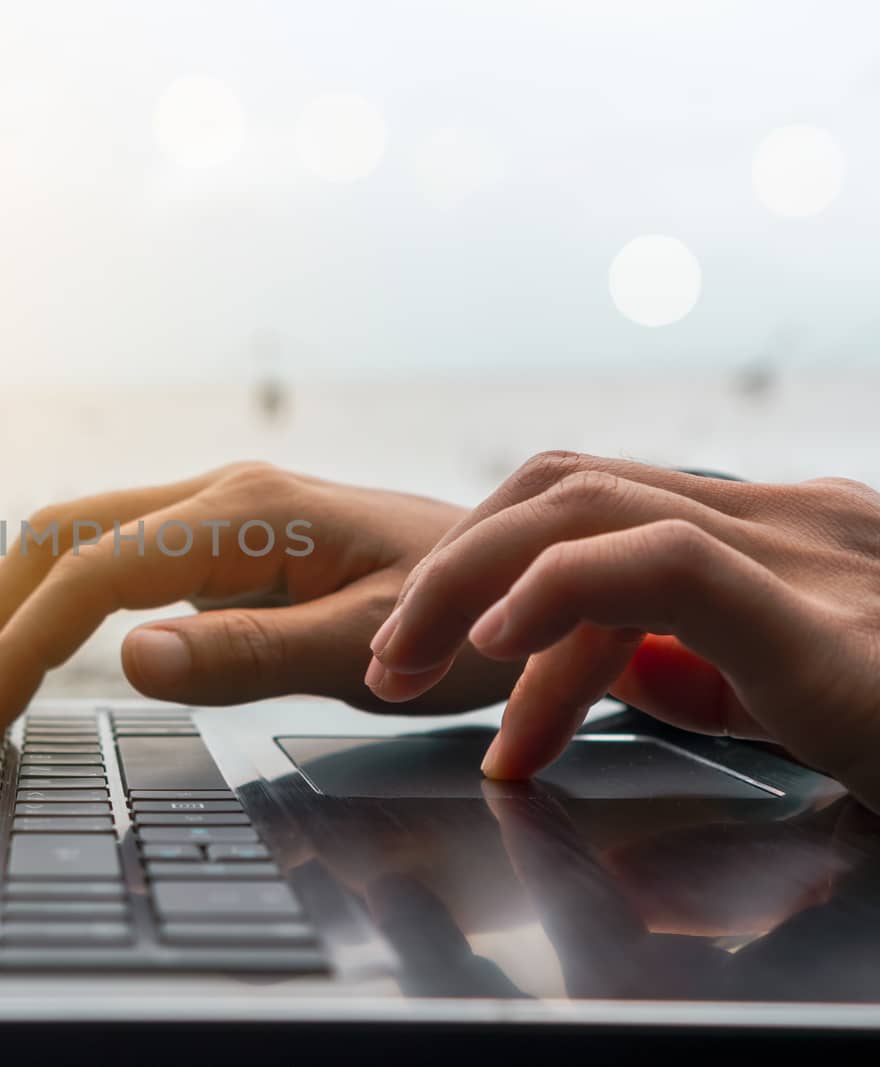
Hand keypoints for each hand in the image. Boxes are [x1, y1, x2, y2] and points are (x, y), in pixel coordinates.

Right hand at [0, 463, 520, 735]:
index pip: (92, 572)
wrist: (522, 575)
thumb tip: (127, 657)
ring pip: (79, 535)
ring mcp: (218, 511)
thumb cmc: (463, 618)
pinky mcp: (224, 538)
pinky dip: (63, 602)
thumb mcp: (367, 650)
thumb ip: (247, 654)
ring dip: (20, 604)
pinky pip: (117, 554)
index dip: (24, 644)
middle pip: (59, 531)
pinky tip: (53, 655)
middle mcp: (219, 496)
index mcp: (245, 515)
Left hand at [367, 451, 879, 808]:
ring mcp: (805, 551)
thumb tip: (631, 671)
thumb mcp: (804, 698)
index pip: (597, 510)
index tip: (450, 675)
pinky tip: (498, 650)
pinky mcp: (820, 616)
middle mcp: (785, 519)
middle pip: (565, 486)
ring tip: (408, 666)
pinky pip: (659, 562)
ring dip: (467, 581)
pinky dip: (555, 593)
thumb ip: (715, 669)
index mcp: (774, 534)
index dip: (498, 578)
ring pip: (584, 503)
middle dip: (455, 565)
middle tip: (392, 663)